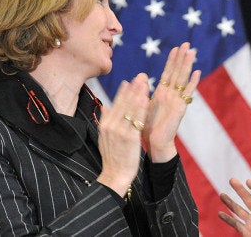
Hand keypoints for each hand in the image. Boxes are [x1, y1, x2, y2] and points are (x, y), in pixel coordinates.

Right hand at [96, 73, 149, 195]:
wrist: (115, 175)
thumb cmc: (113, 157)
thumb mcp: (105, 138)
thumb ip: (105, 121)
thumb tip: (105, 107)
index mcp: (105, 125)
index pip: (115, 104)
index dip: (124, 91)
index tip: (130, 80)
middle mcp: (110, 126)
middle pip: (123, 103)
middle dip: (133, 88)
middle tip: (141, 75)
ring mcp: (119, 131)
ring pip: (130, 109)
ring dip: (138, 94)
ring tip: (145, 82)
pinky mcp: (129, 138)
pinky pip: (136, 120)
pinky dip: (140, 109)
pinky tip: (146, 99)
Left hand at [143, 42, 200, 162]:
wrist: (154, 144)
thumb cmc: (147, 128)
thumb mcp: (141, 106)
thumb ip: (141, 92)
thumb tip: (136, 79)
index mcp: (162, 94)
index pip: (168, 73)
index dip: (171, 61)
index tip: (175, 48)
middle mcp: (171, 95)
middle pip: (177, 72)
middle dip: (181, 58)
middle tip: (187, 43)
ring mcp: (177, 101)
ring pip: (182, 79)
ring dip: (187, 65)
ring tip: (192, 52)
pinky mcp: (180, 108)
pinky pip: (187, 93)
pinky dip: (192, 83)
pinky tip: (197, 72)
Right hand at [218, 178, 250, 236]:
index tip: (248, 181)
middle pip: (248, 199)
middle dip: (240, 190)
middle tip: (232, 179)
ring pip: (239, 210)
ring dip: (230, 202)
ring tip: (222, 194)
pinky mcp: (247, 232)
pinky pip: (236, 224)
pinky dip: (228, 219)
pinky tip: (220, 213)